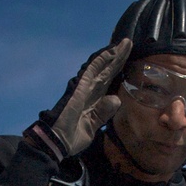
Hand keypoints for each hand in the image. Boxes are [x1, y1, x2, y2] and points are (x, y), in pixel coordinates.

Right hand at [25, 39, 131, 159]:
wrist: (57, 142)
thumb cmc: (71, 138)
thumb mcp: (93, 127)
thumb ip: (103, 113)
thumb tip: (116, 99)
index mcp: (94, 101)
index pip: (109, 82)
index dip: (118, 70)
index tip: (127, 60)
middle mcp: (90, 91)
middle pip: (107, 71)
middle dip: (118, 58)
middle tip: (128, 43)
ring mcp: (85, 87)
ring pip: (102, 67)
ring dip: (113, 55)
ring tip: (125, 43)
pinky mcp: (80, 86)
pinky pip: (92, 70)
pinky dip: (101, 60)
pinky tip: (111, 51)